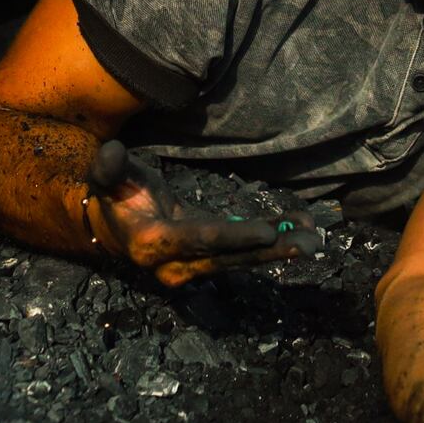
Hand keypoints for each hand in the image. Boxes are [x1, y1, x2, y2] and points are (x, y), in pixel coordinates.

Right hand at [78, 141, 302, 286]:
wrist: (114, 230)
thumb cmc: (118, 197)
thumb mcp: (110, 179)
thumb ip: (110, 168)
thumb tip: (111, 152)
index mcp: (152, 243)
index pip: (201, 240)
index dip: (235, 237)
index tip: (268, 232)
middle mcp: (174, 266)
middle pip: (229, 257)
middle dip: (271, 250)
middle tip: (309, 243)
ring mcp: (193, 270)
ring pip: (240, 260)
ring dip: (279, 250)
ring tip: (314, 239)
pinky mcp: (207, 264)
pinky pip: (241, 255)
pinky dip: (271, 244)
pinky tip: (299, 230)